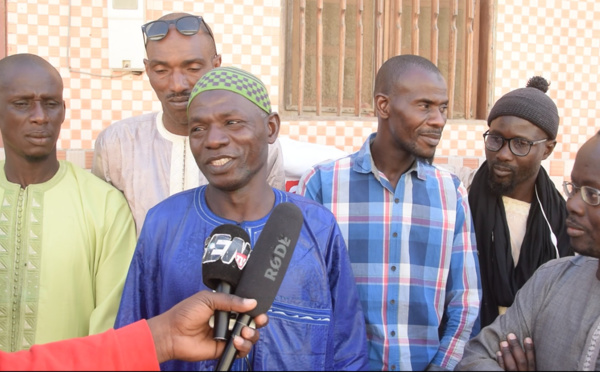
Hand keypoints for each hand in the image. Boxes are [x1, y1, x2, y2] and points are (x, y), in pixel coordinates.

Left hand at [147, 290, 268, 362]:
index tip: (259, 308)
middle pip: (253, 321)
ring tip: (243, 332)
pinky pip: (241, 350)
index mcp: (226, 306)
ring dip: (252, 334)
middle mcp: (229, 320)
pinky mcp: (224, 349)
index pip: (246, 306)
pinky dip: (243, 347)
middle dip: (259, 321)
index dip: (255, 307)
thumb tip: (252, 302)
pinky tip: (235, 341)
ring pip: (250, 336)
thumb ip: (230, 300)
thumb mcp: (208, 299)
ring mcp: (228, 335)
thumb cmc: (185, 313)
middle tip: (258, 320)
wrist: (172, 333)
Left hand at [496, 333, 535, 370]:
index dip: (530, 350)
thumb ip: (526, 363)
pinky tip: (498, 353)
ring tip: (503, 343)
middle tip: (511, 335)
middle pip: (521, 361)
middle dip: (516, 348)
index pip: (531, 361)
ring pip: (512, 366)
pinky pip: (502, 370)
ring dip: (507, 353)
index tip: (527, 338)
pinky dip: (501, 362)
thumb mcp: (527, 369)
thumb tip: (526, 344)